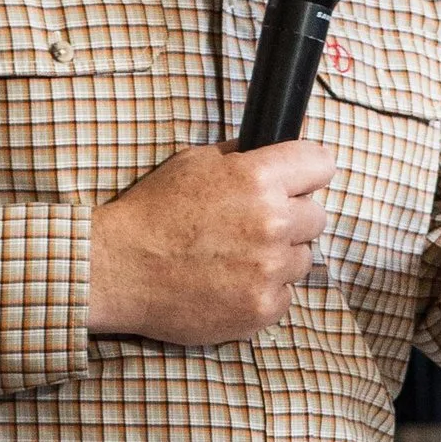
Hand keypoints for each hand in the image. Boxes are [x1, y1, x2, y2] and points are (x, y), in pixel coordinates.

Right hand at [87, 138, 334, 342]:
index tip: (297, 182)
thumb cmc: (154, 212)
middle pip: (316, 217)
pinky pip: (285, 296)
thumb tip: (289, 134)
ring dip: (278, 258)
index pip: (321, 163)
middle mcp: (272, 223)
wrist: (119, 268)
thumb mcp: (196, 163)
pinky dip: (263, 292)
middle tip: (252, 226)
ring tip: (235, 259)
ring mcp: (269, 270)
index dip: (308, 172)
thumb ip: (246, 153)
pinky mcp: (262, 308)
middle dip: (291, 219)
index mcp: (257, 179)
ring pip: (302, 259)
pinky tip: (230, 285)